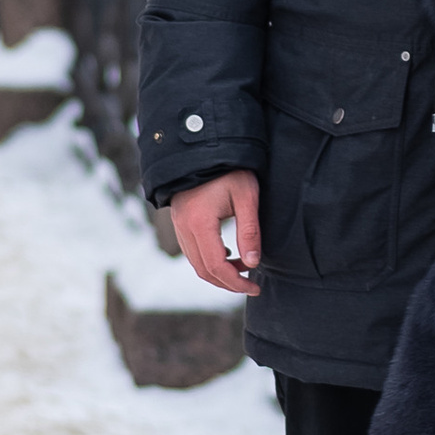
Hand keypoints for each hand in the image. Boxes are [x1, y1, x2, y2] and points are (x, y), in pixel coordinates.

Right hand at [170, 169, 261, 295]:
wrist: (203, 147)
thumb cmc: (229, 169)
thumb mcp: (246, 196)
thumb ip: (249, 230)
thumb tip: (253, 263)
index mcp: (199, 222)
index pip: (216, 266)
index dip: (236, 282)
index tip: (255, 287)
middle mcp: (183, 227)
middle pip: (203, 270)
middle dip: (228, 282)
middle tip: (252, 284)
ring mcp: (178, 225)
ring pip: (196, 263)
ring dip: (219, 272)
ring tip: (244, 268)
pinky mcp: (180, 221)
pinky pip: (192, 251)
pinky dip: (209, 260)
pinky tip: (228, 255)